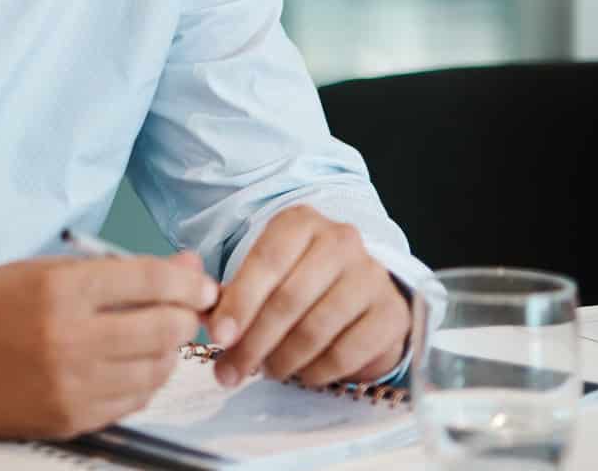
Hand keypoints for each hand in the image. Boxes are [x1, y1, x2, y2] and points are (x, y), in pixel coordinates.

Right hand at [0, 250, 216, 439]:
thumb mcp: (46, 270)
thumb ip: (115, 270)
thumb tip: (179, 265)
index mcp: (60, 290)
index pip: (149, 279)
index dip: (185, 280)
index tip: (198, 283)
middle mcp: (69, 338)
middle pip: (163, 327)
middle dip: (185, 317)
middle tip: (184, 311)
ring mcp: (71, 384)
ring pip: (155, 369)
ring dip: (166, 351)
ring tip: (153, 337)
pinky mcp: (71, 417)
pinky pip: (133, 402)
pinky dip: (142, 381)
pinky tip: (129, 365)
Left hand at [208, 206, 407, 389]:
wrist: (360, 292)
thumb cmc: (298, 280)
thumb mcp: (263, 274)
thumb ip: (230, 294)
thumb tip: (206, 320)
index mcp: (300, 222)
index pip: (266, 262)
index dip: (239, 303)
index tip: (219, 337)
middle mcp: (340, 241)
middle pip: (289, 299)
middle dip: (254, 341)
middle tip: (232, 369)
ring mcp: (371, 276)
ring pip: (316, 329)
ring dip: (283, 359)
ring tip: (267, 370)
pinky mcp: (392, 314)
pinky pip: (347, 353)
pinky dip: (317, 371)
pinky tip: (303, 374)